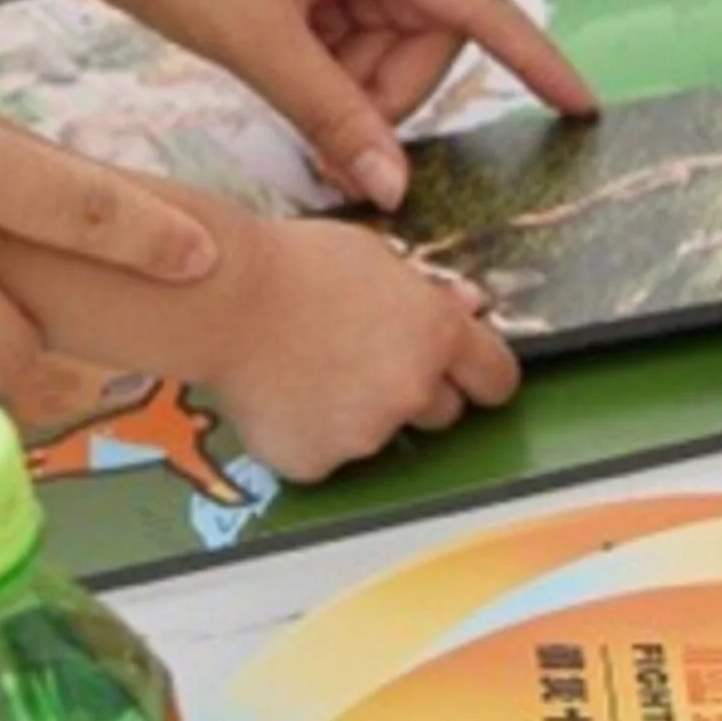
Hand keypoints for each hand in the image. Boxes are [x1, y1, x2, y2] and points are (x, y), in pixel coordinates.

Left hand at [52, 0, 596, 208]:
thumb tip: (395, 185)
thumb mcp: (251, 42)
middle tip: (329, 127)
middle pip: (425, 25)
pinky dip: (324, 52)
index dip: (530, 57)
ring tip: (283, 84)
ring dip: (350, 74)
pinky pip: (345, 11)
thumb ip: (330, 115)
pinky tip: (277, 61)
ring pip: (383, 27)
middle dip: (387, 86)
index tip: (581, 102)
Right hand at [202, 217, 523, 481]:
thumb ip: (425, 293)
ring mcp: (366, 435)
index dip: (482, 375)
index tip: (471, 376)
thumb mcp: (376, 257)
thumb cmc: (294, 264)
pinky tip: (282, 394)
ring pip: (380, 435)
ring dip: (359, 412)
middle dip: (417, 392)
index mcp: (438, 335)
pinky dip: (310, 434)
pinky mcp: (318, 463)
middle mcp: (413, 391)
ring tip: (309, 367)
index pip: (497, 378)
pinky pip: (326, 455)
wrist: (224, 299)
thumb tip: (464, 306)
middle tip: (368, 360)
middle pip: (443, 413)